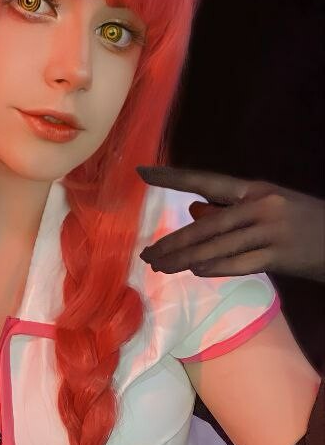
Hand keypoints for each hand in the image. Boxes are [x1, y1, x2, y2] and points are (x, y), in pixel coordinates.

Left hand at [136, 166, 324, 282]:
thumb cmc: (302, 223)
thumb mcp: (269, 207)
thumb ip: (231, 210)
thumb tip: (193, 213)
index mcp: (255, 189)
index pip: (206, 180)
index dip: (174, 177)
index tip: (141, 173)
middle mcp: (260, 205)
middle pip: (206, 225)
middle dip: (173, 241)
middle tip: (147, 254)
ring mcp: (271, 231)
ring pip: (217, 248)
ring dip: (185, 259)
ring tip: (162, 267)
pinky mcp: (280, 256)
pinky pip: (239, 264)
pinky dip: (215, 269)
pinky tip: (195, 271)